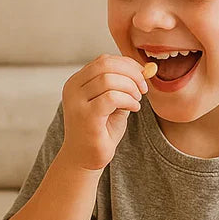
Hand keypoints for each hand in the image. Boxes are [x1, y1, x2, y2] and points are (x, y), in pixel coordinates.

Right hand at [60, 54, 149, 170]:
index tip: (142, 76)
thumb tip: (146, 70)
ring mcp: (76, 102)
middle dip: (131, 73)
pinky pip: (112, 97)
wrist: (84, 159)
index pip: (103, 60)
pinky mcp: (86, 116)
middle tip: (143, 88)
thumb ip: (123, 86)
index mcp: (76, 82)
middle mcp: (72, 89)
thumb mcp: (112, 103)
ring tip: (136, 101)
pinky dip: (128, 100)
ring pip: (109, 79)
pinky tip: (133, 108)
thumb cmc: (100, 130)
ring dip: (130, 88)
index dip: (127, 64)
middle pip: (105, 65)